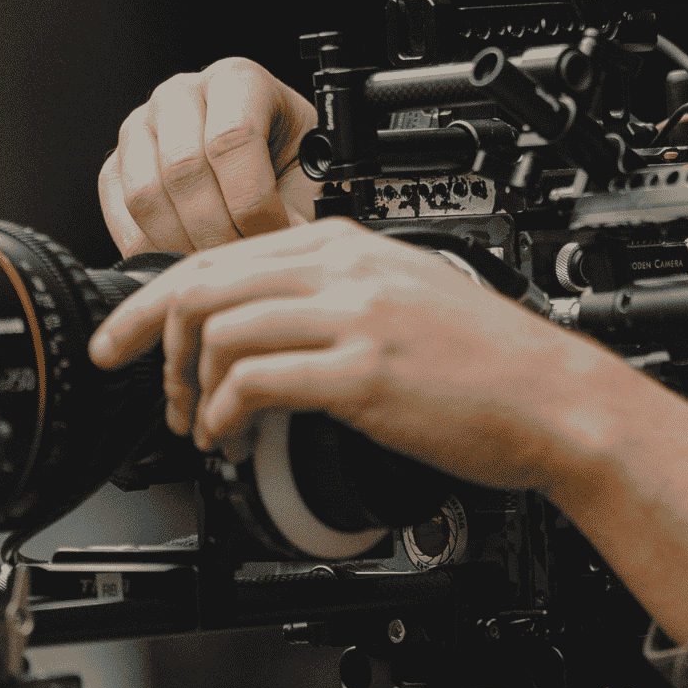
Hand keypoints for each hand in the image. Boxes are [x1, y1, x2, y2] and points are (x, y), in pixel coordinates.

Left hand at [87, 223, 687, 641]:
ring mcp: (354, 316)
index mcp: (350, 244)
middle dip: (152, 343)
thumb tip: (265, 326)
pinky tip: (234, 442)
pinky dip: (224, 417)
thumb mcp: (406, 303)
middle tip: (147, 392)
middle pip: (203, 284)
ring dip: (189, 390)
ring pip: (219, 330)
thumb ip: (337, 298)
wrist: (560, 403)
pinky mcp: (362, 371)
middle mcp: (346, 269)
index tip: (126, 340)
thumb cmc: (493, 369)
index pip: (221, 255)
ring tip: (203, 430)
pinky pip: (254, 381)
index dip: (154, 301)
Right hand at [96, 57, 319, 254]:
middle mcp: (181, 94)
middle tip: (242, 256)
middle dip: (217, 229)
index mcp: (237, 80)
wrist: (260, 163)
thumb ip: (303, 205)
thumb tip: (289, 241)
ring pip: (145, 195)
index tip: (273, 233)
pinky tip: (183, 255)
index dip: (253, 201)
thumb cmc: (287, 164)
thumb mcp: (309, 174)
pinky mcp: (114, 165)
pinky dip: (149, 247)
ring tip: (216, 258)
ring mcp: (140, 126)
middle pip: (184, 169)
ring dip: (182, 242)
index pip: (232, 139)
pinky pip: (119, 213)